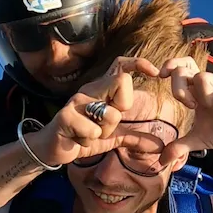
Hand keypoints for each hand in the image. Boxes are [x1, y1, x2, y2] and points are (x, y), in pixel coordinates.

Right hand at [28, 58, 158, 166]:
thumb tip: (160, 146)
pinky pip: (93, 130)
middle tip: (109, 122)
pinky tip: (78, 139)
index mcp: (100, 90)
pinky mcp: (66, 117)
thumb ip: (135, 138)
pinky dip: (90, 140)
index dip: (138, 63)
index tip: (155, 72)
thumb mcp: (113, 139)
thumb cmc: (82, 137)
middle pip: (122, 81)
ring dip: (104, 132)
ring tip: (89, 134)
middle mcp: (89, 90)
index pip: (120, 65)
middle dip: (122, 107)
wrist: (52, 149)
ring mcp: (76, 102)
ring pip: (110, 113)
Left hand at [157, 57, 212, 165]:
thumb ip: (180, 147)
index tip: (160, 76)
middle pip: (187, 69)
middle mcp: (211, 83)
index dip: (170, 66)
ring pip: (205, 77)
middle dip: (180, 87)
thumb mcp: (200, 140)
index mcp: (198, 91)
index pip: (181, 68)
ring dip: (204, 97)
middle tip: (189, 106)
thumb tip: (161, 161)